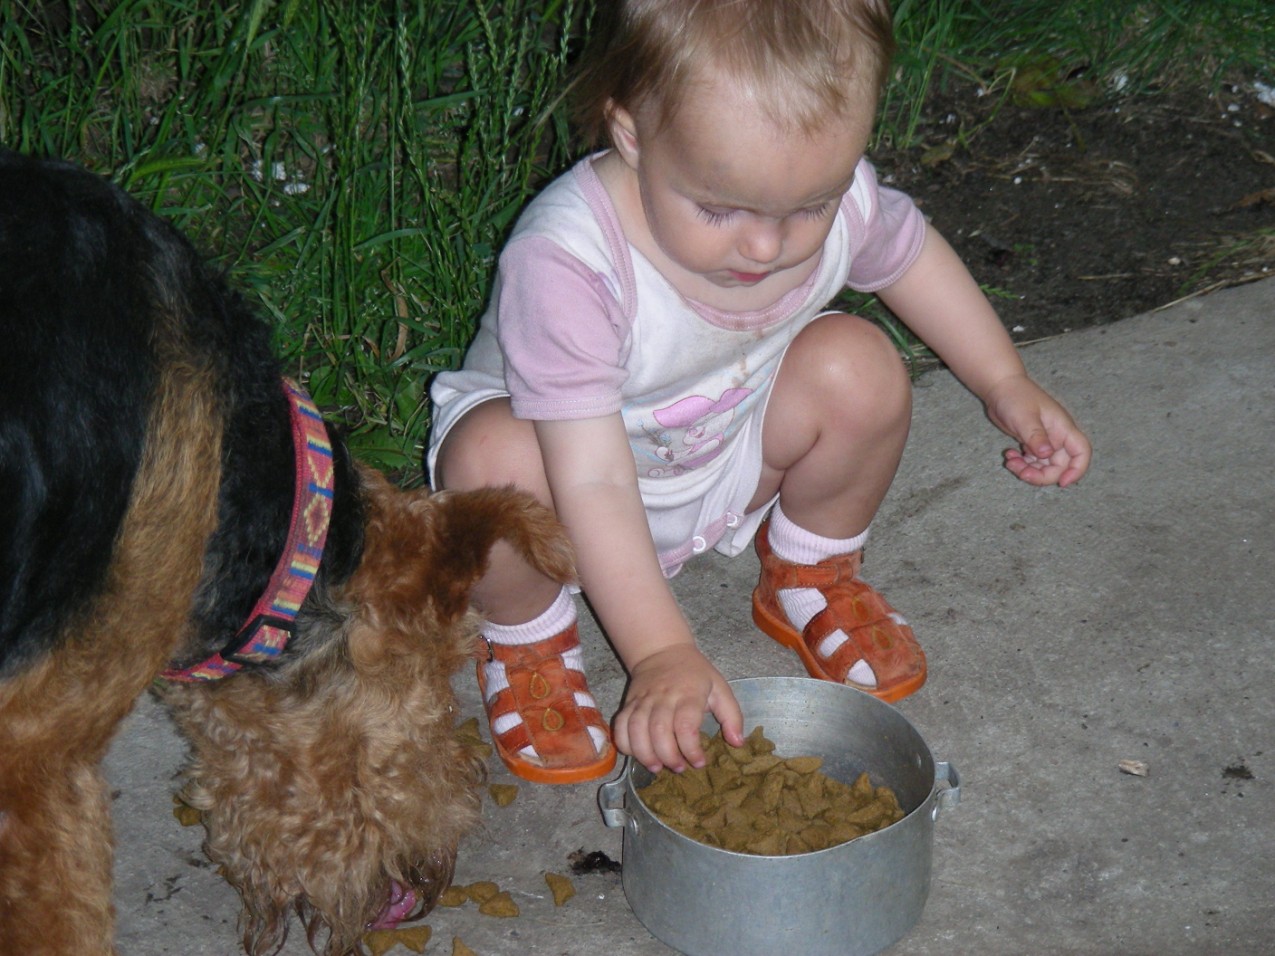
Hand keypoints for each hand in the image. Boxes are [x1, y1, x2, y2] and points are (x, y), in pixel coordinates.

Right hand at [612, 644, 743, 773]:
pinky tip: (637, 754)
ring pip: (636, 730)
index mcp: (688, 694)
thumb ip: (732, 716)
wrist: (662, 651)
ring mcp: (642, 700)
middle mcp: (663, 697)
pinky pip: (620, 726)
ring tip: (657, 767)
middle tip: (679, 768)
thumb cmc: (695, 674)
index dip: (691, 749)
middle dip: (668, 756)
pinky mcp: (628, 703)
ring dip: (645, 754)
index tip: (699, 762)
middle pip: (659, 731)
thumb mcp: (720, 688)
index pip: (685, 725)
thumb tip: (738, 743)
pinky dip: (625, 744)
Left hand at [983, 374, 1091, 487]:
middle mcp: (1057, 437)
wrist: (1000, 387)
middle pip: (1060, 466)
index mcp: (1062, 428)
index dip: (1077, 470)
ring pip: (1043, 466)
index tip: (1062, 483)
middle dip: (1042, 475)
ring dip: (1028, 470)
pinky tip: (1009, 456)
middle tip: (1022, 473)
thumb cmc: (1015, 397)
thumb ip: (1036, 436)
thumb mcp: (1025, 417)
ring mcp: (1044, 440)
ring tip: (1010, 462)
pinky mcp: (1031, 443)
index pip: (1081, 452)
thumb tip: (1046, 454)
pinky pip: (1031, 461)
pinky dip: (1021, 464)